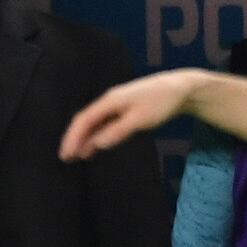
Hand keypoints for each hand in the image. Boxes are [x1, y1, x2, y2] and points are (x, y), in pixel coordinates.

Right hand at [60, 69, 206, 161]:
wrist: (181, 88)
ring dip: (84, 138)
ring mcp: (115, 105)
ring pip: (94, 122)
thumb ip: (117, 131)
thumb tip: (96, 145)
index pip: (84, 120)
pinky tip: (95, 145)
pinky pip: (103, 122)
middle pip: (85, 120)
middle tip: (66, 158)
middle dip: (74, 138)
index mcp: (109, 101)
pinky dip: (96, 134)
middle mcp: (108, 101)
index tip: (66, 155)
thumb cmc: (161, 102)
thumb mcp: (140, 119)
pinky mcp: (124, 109)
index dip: (73, 138)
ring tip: (76, 155)